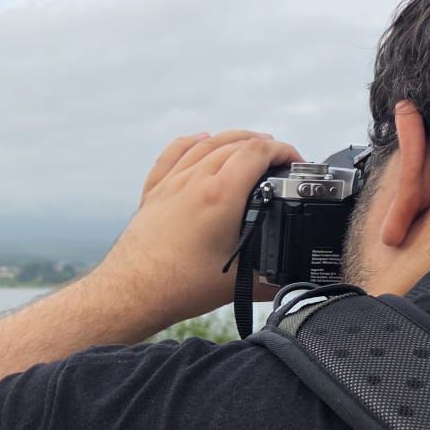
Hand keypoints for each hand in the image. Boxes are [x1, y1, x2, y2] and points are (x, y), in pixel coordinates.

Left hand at [85, 129, 303, 325]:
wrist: (132, 292)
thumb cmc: (179, 286)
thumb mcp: (239, 283)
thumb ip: (274, 280)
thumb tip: (296, 284)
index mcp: (220, 195)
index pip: (257, 153)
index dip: (284, 151)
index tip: (296, 162)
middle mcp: (194, 180)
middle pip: (233, 142)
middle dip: (263, 144)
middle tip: (280, 157)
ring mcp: (171, 183)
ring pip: (205, 144)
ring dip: (232, 138)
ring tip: (251, 142)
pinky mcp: (154, 193)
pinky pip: (173, 154)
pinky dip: (192, 142)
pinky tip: (200, 138)